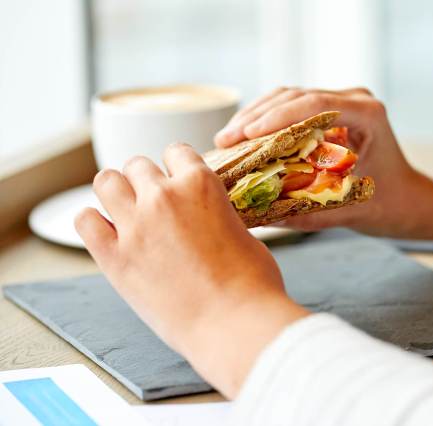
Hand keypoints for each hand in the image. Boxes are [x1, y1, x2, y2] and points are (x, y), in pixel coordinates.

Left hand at [75, 144, 308, 396]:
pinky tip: (107, 232)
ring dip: (116, 191)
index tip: (177, 178)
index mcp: (200, 184)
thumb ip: (218, 214)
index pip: (176, 151)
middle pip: (138, 165)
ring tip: (126, 209)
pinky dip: (93, 222)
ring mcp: (134, 226)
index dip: (177, 165)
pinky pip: (85, 221)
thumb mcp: (243, 231)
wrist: (233, 323)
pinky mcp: (114, 258)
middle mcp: (163, 197)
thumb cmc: (252, 283)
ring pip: (106, 181)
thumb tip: (209, 220)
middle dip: (146, 179)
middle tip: (154, 201)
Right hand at [215, 87, 428, 236]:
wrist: (410, 201)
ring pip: (290, 97)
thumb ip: (307, 214)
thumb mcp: (349, 211)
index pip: (315, 104)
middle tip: (224, 140)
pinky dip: (268, 121)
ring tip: (227, 139)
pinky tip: (246, 137)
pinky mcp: (332, 111)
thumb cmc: (390, 206)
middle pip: (296, 96)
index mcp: (368, 115)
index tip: (246, 133)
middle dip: (256, 117)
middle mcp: (356, 100)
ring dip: (256, 116)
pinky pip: (294, 108)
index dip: (276, 117)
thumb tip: (259, 215)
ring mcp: (344, 102)